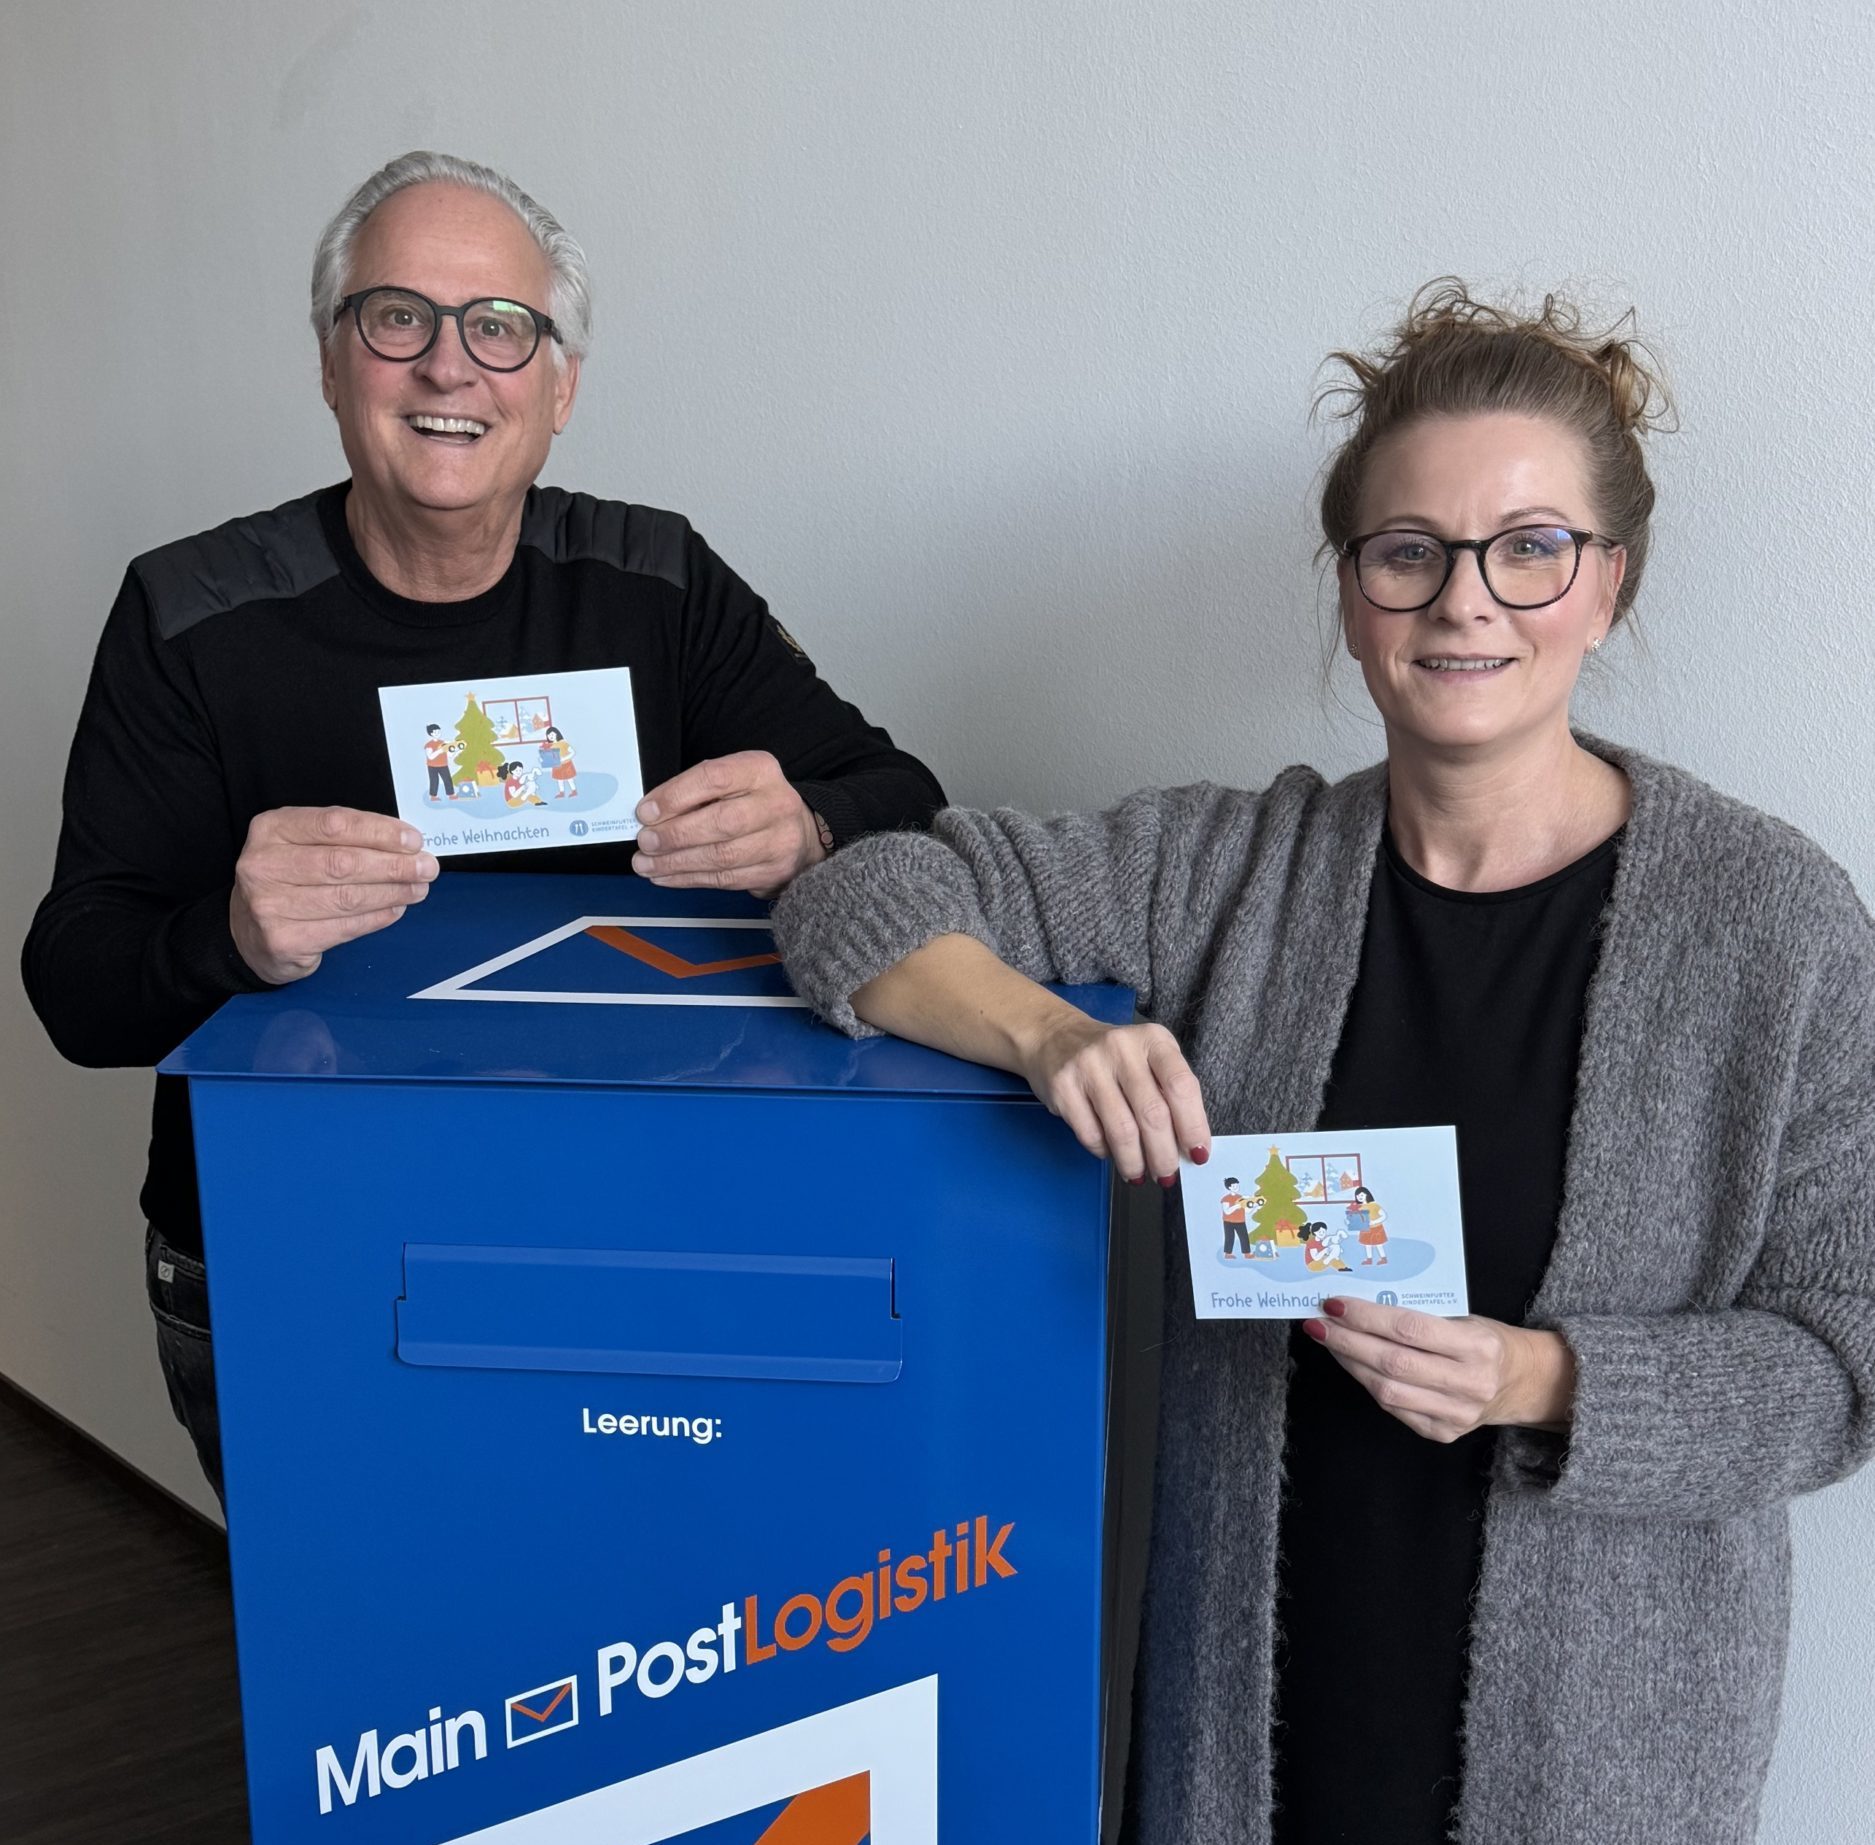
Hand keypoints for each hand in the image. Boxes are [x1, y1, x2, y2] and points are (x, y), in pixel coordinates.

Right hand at [230, 806, 435, 984]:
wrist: (247, 933)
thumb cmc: (287, 880)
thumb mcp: (303, 845)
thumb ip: (344, 839)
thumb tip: (405, 845)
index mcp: (271, 829)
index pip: (335, 824)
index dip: (380, 833)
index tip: (413, 840)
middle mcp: (263, 865)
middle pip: (343, 863)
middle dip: (394, 866)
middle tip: (427, 868)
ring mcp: (269, 906)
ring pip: (347, 897)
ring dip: (392, 893)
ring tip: (418, 889)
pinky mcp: (283, 940)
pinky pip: (344, 927)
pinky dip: (377, 918)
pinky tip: (396, 909)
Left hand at [632, 751, 824, 894]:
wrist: (801, 833)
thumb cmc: (755, 802)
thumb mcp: (733, 780)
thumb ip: (697, 791)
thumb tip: (652, 814)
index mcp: (760, 771)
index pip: (714, 779)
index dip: (675, 797)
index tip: (647, 812)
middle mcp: (776, 804)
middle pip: (721, 822)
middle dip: (675, 835)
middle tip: (646, 841)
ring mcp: (779, 842)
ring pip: (721, 856)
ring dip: (676, 862)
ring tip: (646, 863)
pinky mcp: (773, 873)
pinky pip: (724, 879)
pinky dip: (688, 878)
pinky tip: (667, 875)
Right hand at [1016, 1014, 1210, 1185]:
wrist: (1054, 1037)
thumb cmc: (1113, 1058)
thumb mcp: (1148, 1059)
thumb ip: (1169, 1094)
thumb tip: (1187, 1147)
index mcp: (1153, 1040)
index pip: (1181, 1086)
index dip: (1193, 1126)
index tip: (1197, 1154)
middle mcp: (1122, 1048)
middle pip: (1152, 1113)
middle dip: (1163, 1154)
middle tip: (1167, 1174)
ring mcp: (1089, 1066)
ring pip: (1121, 1130)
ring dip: (1134, 1162)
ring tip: (1137, 1172)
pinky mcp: (1063, 1086)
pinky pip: (1091, 1134)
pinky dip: (1105, 1152)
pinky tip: (1110, 1152)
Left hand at [1302, 1297, 1575, 1441]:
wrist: (1525, 1384)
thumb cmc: (1487, 1341)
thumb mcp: (1465, 1317)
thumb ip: (1420, 1316)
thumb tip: (1359, 1304)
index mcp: (1477, 1346)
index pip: (1409, 1330)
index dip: (1366, 1317)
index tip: (1334, 1304)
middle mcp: (1469, 1384)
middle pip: (1392, 1363)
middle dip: (1346, 1341)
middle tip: (1317, 1323)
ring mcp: (1456, 1415)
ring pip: (1387, 1391)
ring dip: (1350, 1363)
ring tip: (1328, 1340)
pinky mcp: (1443, 1433)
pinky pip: (1394, 1408)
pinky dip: (1367, 1383)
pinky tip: (1353, 1363)